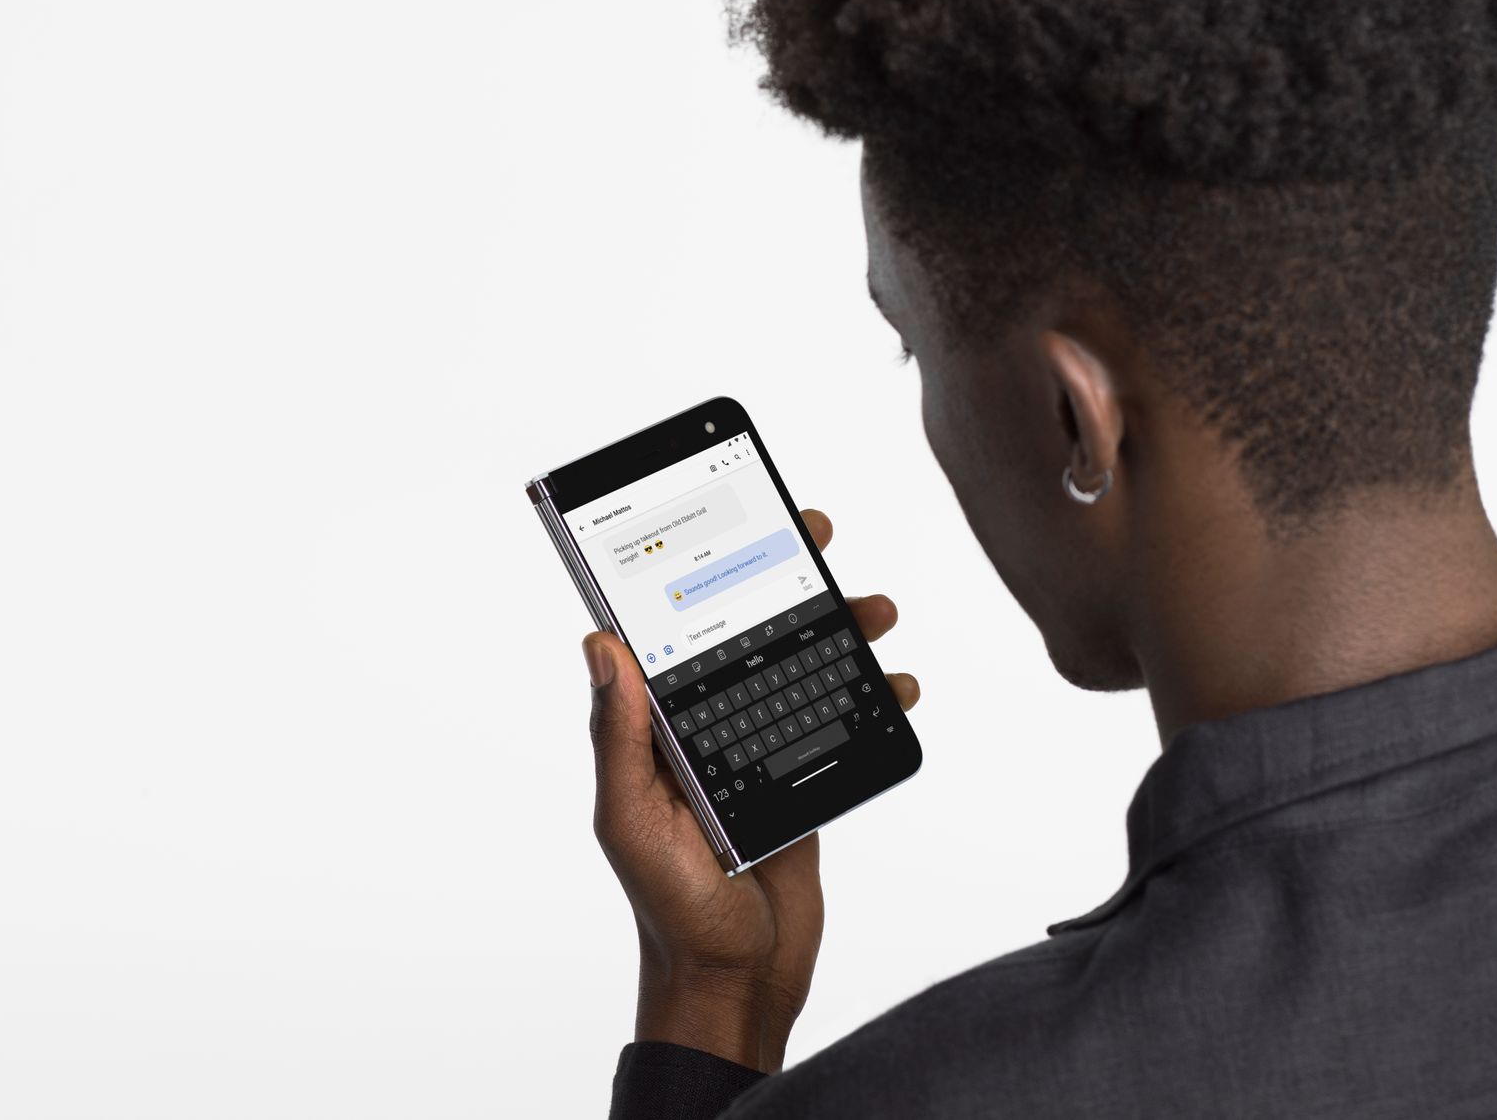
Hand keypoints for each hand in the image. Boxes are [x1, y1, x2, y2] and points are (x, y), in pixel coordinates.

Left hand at [580, 507, 920, 1072]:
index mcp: (658, 727)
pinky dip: (871, 696)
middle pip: (747, 631)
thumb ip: (622, 736)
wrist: (736, 981)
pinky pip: (836, 718)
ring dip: (839, 630)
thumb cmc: (669, 909)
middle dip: (785, 578)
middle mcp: (705, 726)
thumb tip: (599, 646)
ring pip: (800, 666)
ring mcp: (756, 749)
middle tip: (817, 534)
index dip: (699, 566)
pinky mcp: (800, 777)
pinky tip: (896, 685)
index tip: (732, 515)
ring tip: (876, 611)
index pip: (675, 628)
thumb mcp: (632, 820)